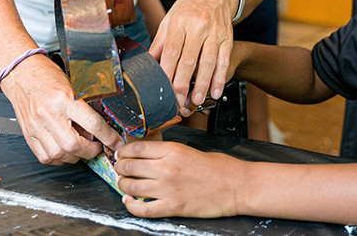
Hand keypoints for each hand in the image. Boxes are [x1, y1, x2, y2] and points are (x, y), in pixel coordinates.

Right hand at [0, 54, 121, 164]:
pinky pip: (45, 157)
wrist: (21, 74)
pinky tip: (64, 150)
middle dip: (90, 151)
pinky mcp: (28, 135)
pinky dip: (59, 158)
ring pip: (59, 154)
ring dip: (75, 156)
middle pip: (73, 145)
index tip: (116, 143)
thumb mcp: (74, 85)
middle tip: (96, 146)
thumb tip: (99, 130)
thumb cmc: (49, 77)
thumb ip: (86, 108)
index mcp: (65, 99)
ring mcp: (36, 126)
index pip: (92, 123)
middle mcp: (49, 114)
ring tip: (80, 147)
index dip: (108, 137)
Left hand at [116, 140, 241, 217]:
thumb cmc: (220, 168)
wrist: (236, 186)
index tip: (121, 152)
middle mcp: (166, 168)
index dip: (124, 150)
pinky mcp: (172, 207)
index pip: (137, 147)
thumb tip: (150, 155)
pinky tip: (128, 200)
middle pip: (130, 166)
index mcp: (173, 150)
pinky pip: (142, 208)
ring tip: (122, 183)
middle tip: (119, 168)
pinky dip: (131, 205)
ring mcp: (167, 189)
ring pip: (131, 186)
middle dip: (120, 167)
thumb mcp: (191, 150)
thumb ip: (169, 153)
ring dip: (122, 184)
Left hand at [149, 0, 234, 113]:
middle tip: (178, 101)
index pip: (172, 51)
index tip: (164, 89)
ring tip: (197, 100)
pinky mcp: (227, 38)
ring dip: (203, 84)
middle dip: (183, 83)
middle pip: (189, 59)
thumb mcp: (170, 18)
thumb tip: (147, 64)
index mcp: (179, 21)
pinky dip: (220, 78)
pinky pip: (224, 60)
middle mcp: (198, 26)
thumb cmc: (189, 7)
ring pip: (208, 62)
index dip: (168, 71)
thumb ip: (160, 42)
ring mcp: (214, 32)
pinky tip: (216, 91)